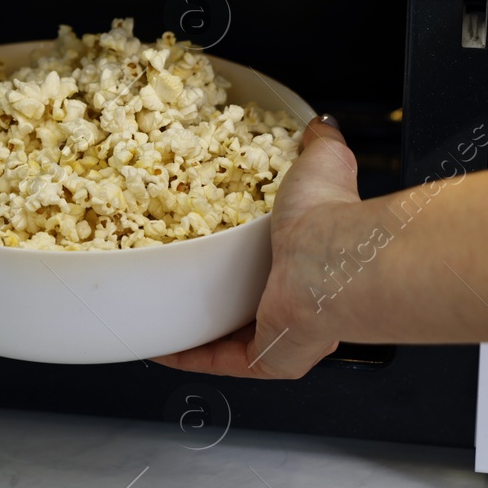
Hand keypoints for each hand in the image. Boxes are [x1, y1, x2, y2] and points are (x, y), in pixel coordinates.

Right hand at [153, 115, 359, 378]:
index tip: (208, 242)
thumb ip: (319, 144)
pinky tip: (156, 343)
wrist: (332, 263)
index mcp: (312, 259)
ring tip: (155, 309)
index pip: (270, 261)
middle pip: (247, 300)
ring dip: (191, 326)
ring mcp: (284, 333)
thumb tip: (319, 126)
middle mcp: (302, 302)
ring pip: (228, 338)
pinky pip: (216, 361)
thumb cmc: (328, 218)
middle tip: (174, 275)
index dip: (238, 253)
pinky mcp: (267, 357)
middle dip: (210, 290)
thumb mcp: (322, 165)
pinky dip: (184, 354)